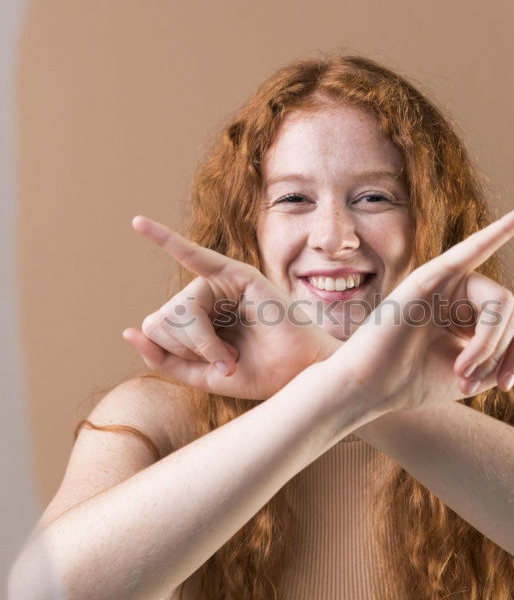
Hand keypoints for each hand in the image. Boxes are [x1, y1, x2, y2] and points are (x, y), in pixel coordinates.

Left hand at [122, 215, 335, 399]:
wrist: (299, 375)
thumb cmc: (261, 373)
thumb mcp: (203, 375)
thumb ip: (165, 360)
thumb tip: (129, 332)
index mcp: (197, 317)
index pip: (155, 327)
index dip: (175, 354)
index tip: (214, 366)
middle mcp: (207, 295)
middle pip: (162, 318)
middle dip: (188, 347)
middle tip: (225, 358)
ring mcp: (222, 282)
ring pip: (178, 309)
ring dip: (200, 340)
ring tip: (233, 351)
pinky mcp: (237, 274)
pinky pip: (195, 255)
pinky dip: (165, 239)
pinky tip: (139, 224)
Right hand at [325, 200, 513, 414]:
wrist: (372, 388)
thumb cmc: (414, 382)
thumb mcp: (476, 375)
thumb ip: (512, 355)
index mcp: (471, 315)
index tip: (502, 387)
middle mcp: (461, 293)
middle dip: (507, 351)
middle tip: (481, 382)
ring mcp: (446, 282)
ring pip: (502, 300)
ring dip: (491, 342)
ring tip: (462, 370)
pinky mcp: (431, 276)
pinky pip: (473, 248)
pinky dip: (503, 229)